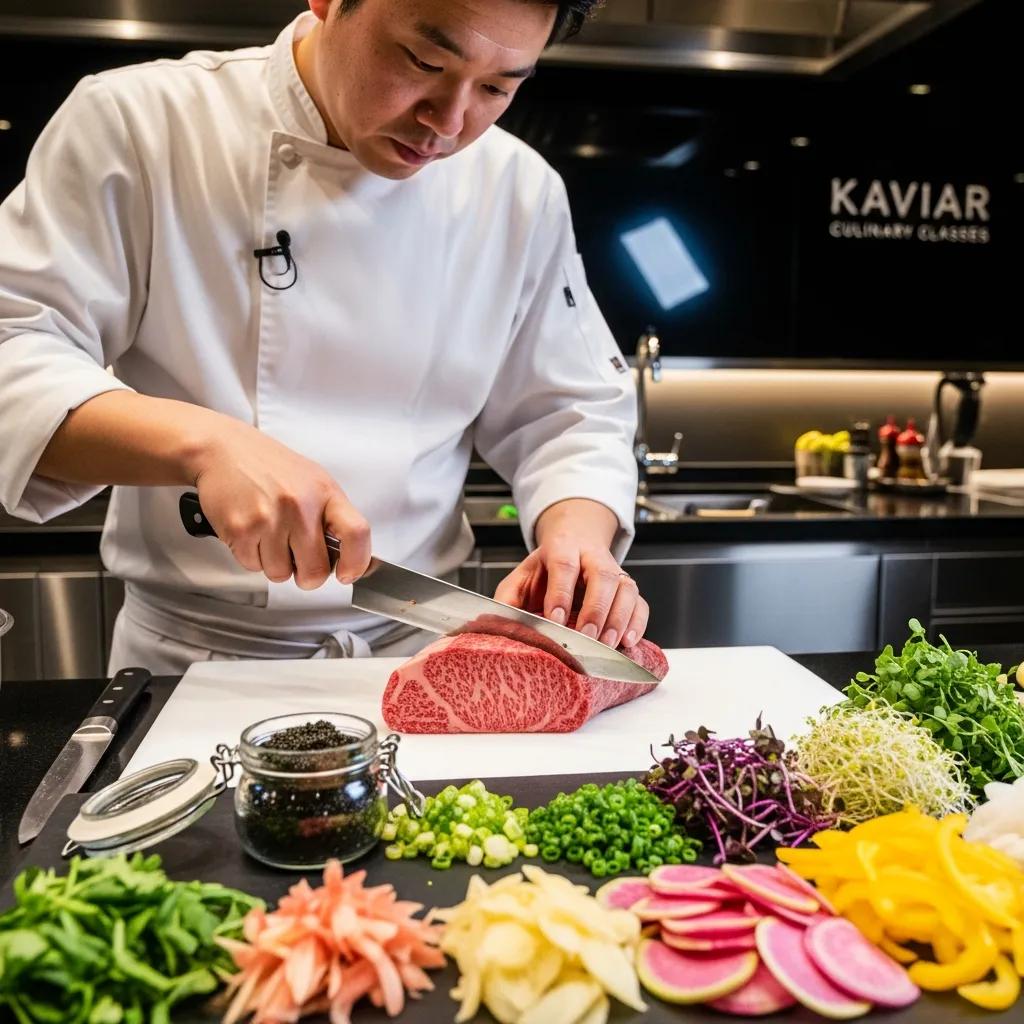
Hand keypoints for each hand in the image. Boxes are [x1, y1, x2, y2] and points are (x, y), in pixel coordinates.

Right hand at [191, 420, 369, 588]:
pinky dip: (252, 556)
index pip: (356, 533)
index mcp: (325, 492)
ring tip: (269, 536)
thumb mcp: (312, 480)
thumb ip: (331, 516)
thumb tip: (347, 556)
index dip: (356, 562)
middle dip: (307, 575)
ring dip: (275, 564)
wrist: (222, 449)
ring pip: (281, 574)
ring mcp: (270, 519)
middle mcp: (300, 506)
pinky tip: (251, 532)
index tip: (348, 573)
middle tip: (299, 560)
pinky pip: (253, 566)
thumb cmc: (268, 466)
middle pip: (316, 571)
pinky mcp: (241, 530)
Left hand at [493, 499, 648, 649]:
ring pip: (626, 588)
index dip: (561, 592)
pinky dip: (638, 622)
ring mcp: (614, 570)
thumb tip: (497, 626)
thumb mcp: (519, 579)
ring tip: (608, 644)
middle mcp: (592, 557)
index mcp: (562, 548)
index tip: (556, 619)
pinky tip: (628, 641)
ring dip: (619, 618)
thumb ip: (507, 600)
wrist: (574, 544)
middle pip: (602, 576)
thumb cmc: (545, 570)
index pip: (564, 565)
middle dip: (595, 609)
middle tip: (586, 637)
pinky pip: (640, 603)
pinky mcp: (627, 588)